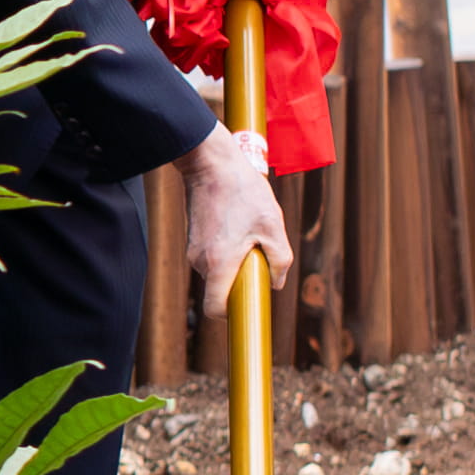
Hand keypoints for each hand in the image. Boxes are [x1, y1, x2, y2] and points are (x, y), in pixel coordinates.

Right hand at [184, 122, 295, 305]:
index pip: (215, 309)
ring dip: (237, 260)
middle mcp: (201, 261)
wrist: (211, 161)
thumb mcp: (272, 224)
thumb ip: (280, 259)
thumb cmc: (243, 191)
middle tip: (259, 251)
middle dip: (243, 278)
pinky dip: (229, 249)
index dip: (232, 313)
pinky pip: (215, 257)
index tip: (250, 301)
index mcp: (219, 263)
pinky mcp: (194, 240)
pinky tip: (238, 222)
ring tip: (248, 230)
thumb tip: (276, 281)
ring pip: (220, 271)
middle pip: (222, 288)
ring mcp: (194, 250)